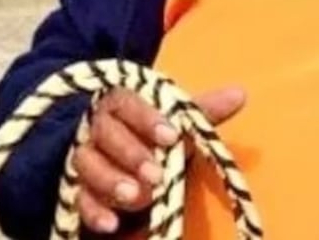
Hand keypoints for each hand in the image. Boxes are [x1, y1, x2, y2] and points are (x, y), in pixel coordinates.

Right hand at [72, 85, 245, 233]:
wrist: (123, 162)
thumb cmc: (154, 137)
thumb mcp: (178, 125)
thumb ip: (204, 111)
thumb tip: (240, 93)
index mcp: (121, 103)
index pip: (127, 102)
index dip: (147, 118)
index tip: (172, 137)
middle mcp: (98, 127)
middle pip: (105, 133)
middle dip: (131, 153)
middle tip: (157, 174)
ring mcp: (86, 158)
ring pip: (88, 164)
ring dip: (111, 181)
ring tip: (137, 197)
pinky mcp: (78, 189)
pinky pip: (78, 198)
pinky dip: (94, 211)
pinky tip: (112, 224)